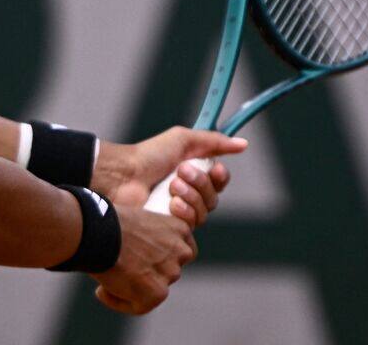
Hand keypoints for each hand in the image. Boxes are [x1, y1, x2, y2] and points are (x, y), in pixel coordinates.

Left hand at [91, 127, 246, 227]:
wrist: (124, 177)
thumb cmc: (148, 156)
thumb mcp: (182, 140)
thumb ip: (213, 141)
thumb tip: (244, 144)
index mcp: (192, 172)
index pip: (218, 181)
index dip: (221, 177)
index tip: (217, 170)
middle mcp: (188, 193)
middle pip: (213, 197)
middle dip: (201, 183)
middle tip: (181, 172)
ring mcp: (179, 211)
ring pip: (205, 211)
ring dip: (192, 196)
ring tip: (172, 186)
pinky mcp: (171, 227)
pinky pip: (192, 225)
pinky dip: (185, 212)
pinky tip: (172, 204)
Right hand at [92, 203, 196, 313]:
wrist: (96, 231)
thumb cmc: (105, 220)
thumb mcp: (136, 218)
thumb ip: (147, 236)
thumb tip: (135, 252)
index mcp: (179, 228)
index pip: (182, 249)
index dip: (162, 257)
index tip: (140, 257)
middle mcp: (180, 251)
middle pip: (169, 270)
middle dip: (149, 272)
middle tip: (123, 268)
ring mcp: (170, 273)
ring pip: (154, 289)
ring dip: (134, 288)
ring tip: (108, 279)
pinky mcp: (157, 293)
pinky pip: (139, 306)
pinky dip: (119, 301)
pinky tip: (101, 291)